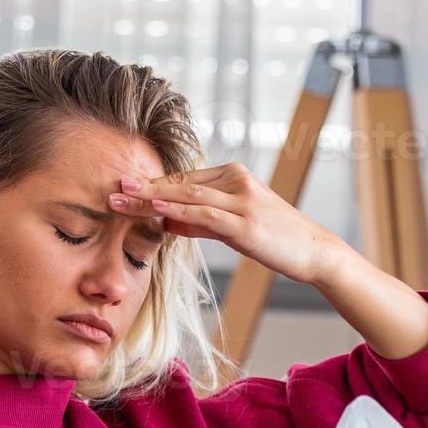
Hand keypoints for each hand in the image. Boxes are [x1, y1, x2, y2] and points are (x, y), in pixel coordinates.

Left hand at [107, 163, 347, 284]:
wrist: (314, 251)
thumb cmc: (276, 240)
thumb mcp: (234, 228)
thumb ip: (200, 222)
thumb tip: (167, 221)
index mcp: (233, 177)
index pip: (184, 179)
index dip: (152, 183)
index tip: (124, 187)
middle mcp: (236, 181)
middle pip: (181, 182)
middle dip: (145, 186)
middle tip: (113, 187)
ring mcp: (242, 200)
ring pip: (188, 194)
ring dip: (152, 196)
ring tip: (123, 196)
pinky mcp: (246, 221)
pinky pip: (206, 213)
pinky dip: (178, 209)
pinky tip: (156, 208)